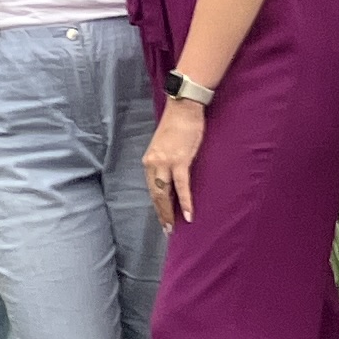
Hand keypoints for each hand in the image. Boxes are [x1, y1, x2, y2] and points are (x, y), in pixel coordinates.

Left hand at [145, 96, 207, 227]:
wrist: (183, 109)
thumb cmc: (177, 127)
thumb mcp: (166, 147)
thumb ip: (166, 163)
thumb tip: (173, 179)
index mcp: (150, 160)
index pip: (151, 188)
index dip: (157, 205)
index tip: (162, 219)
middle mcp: (153, 163)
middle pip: (155, 194)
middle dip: (161, 213)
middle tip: (167, 229)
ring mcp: (165, 162)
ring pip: (164, 193)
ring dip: (170, 212)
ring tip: (174, 226)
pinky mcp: (179, 160)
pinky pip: (182, 186)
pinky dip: (185, 201)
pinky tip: (188, 214)